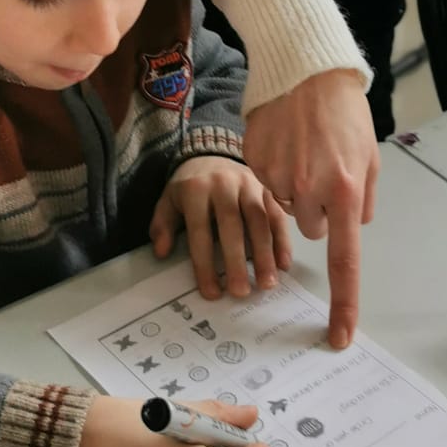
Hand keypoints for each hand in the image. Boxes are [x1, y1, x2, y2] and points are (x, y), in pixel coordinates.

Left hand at [150, 157, 291, 299]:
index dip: (204, 263)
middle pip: (231, 225)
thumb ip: (163, 225)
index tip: (212, 292)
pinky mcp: (266, 188)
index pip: (199, 230)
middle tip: (241, 292)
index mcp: (195, 189)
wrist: (211, 153)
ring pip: (259, 220)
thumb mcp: (169, 200)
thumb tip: (161, 252)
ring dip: (265, 254)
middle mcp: (223, 184)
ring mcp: (248, 184)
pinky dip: (283, 239)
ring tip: (267, 284)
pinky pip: (276, 215)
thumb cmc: (190, 186)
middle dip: (237, 260)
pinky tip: (284, 264)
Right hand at [243, 69, 377, 349]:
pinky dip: (275, 168)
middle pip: (311, 228)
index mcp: (344, 191)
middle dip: (317, 208)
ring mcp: (277, 176)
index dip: (343, 302)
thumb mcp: (368, 156)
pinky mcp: (254, 162)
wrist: (304, 68)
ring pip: (286, 206)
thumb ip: (361, 199)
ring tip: (302, 148)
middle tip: (322, 171)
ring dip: (295, 187)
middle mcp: (309, 189)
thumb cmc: (343, 111)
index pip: (344, 260)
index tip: (339, 336)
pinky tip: (283, 140)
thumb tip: (350, 223)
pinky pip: (265, 183)